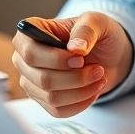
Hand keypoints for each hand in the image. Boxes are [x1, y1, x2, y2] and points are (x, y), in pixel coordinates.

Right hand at [11, 12, 132, 117]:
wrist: (109, 54)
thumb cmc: (98, 34)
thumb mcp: (97, 22)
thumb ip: (86, 30)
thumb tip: (76, 48)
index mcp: (31, 32)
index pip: (30, 53)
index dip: (56, 60)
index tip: (80, 58)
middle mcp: (25, 58)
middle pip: (42, 79)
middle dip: (76, 78)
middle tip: (98, 69)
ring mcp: (32, 81)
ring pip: (51, 97)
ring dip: (81, 91)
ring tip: (99, 77)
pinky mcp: (43, 99)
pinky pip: (58, 111)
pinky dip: (80, 103)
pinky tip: (93, 90)